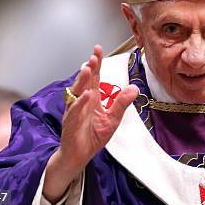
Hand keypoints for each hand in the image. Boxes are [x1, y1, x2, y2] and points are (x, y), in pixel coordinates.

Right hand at [43, 45, 137, 202]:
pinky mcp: (70, 124)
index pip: (94, 77)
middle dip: (89, 68)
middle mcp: (82, 102)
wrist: (79, 156)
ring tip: (88, 69)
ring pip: (77, 93)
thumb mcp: (112, 118)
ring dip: (82, 81)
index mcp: (92, 99)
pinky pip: (75, 112)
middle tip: (94, 56)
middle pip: (85, 82)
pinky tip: (85, 96)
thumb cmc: (93, 136)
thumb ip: (121, 103)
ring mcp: (74, 112)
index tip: (98, 49)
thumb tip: (134, 88)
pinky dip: (80, 104)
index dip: (96, 63)